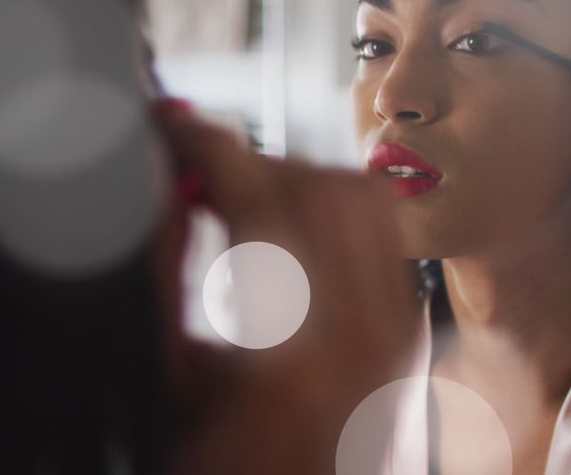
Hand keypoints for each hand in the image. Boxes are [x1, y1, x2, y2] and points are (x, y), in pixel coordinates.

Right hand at [152, 101, 421, 473]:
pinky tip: (283, 231)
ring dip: (293, 176)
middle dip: (248, 158)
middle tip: (197, 171)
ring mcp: (398, 332)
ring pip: (361, 194)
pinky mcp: (409, 330)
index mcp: (293, 355)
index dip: (206, 145)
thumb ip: (162, 272)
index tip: (171, 129)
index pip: (259, 198)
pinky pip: (380, 230)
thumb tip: (162, 181)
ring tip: (238, 200)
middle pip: (319, 183)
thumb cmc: (230, 466)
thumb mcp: (170, 382)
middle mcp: (364, 336)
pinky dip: (329, 207)